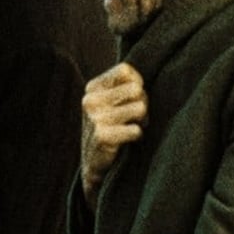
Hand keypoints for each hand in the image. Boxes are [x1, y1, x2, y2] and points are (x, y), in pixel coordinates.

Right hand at [81, 62, 147, 202]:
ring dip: (142, 121)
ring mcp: (95, 118)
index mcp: (92, 87)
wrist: (94, 162)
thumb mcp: (110, 101)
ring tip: (131, 128)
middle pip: (137, 89)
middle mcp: (90, 100)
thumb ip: (124, 84)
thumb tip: (142, 82)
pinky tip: (126, 141)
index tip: (131, 99)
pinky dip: (136, 137)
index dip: (137, 84)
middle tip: (133, 117)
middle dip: (142, 103)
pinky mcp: (102, 136)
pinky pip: (137, 130)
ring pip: (141, 108)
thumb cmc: (111, 126)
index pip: (127, 70)